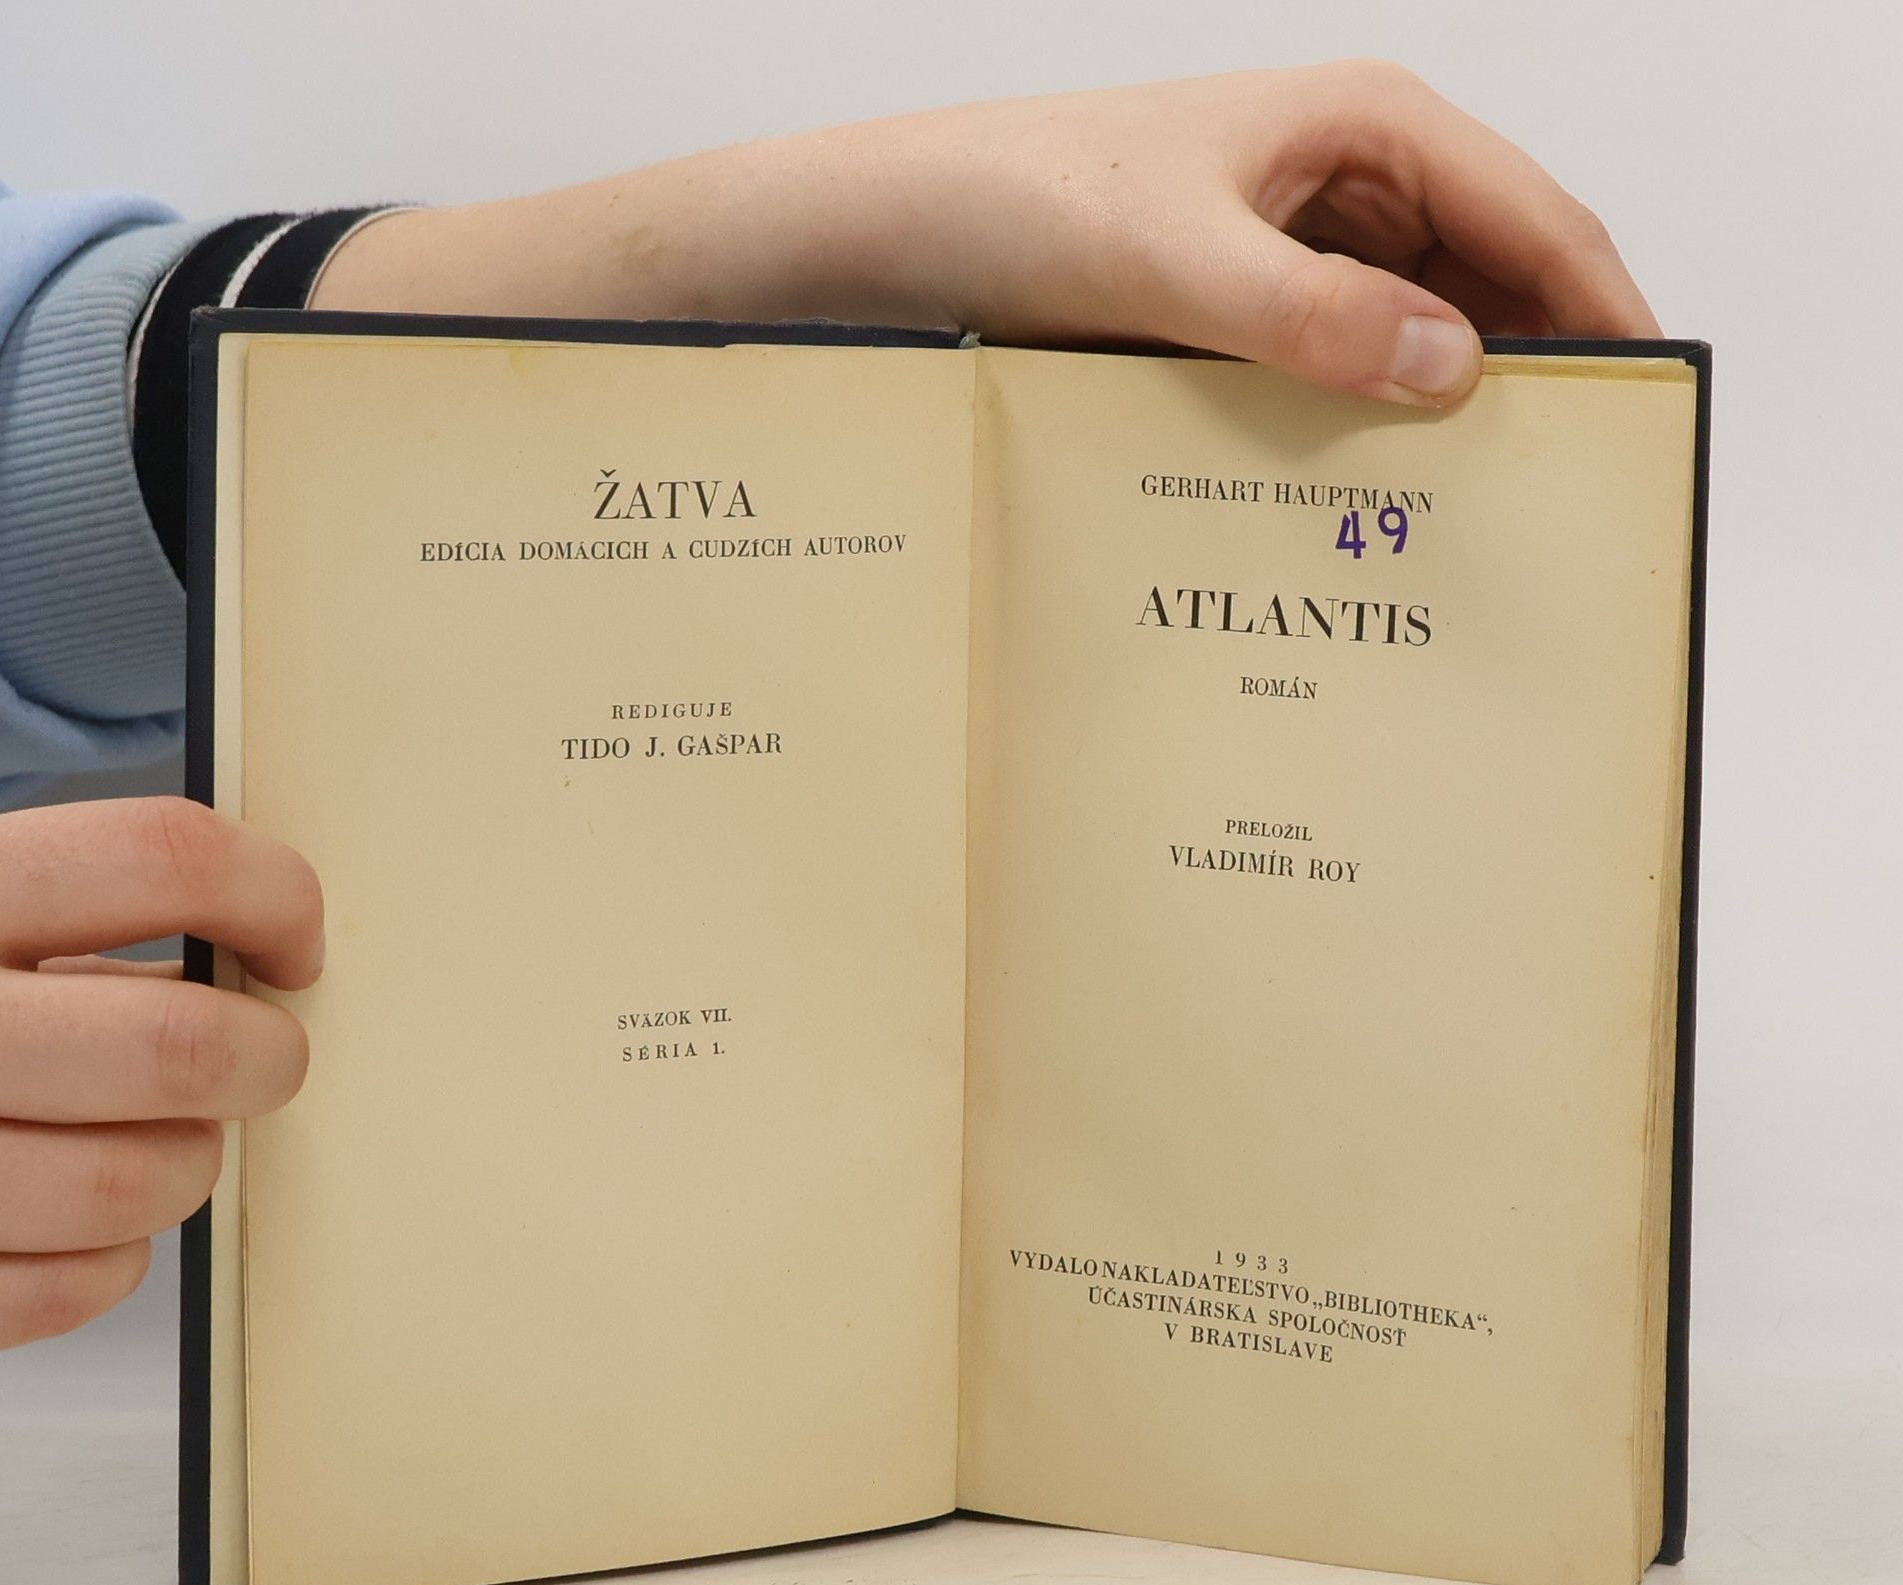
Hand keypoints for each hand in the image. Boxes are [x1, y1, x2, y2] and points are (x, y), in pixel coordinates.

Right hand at [0, 799, 320, 1351]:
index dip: (272, 897)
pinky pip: (74, 1285)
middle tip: (261, 1061)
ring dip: (186, 1163)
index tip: (291, 945)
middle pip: (177, 1044)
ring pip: (135, 1181)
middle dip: (261, 1059)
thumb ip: (102, 918)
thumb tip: (266, 962)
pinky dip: (110, 1258)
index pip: (159, 855)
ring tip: (159, 1138)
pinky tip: (80, 1217)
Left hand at [312, 62, 1657, 407]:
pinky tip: (1348, 513)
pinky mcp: (1226, 316)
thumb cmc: (1003, 202)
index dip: (1601, 323)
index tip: (1634, 436)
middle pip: (1486, 288)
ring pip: (1407, 343)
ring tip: (1458, 538)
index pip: (1538, 223)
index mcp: (1363, 127)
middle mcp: (1338, 185)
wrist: (869, 236)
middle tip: (1549, 516)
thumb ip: (1313, 316)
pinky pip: (1325, 377)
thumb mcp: (1167, 259)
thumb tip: (1454, 369)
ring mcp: (1283, 253)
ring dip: (1432, 426)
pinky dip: (1349, 437)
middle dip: (1524, 387)